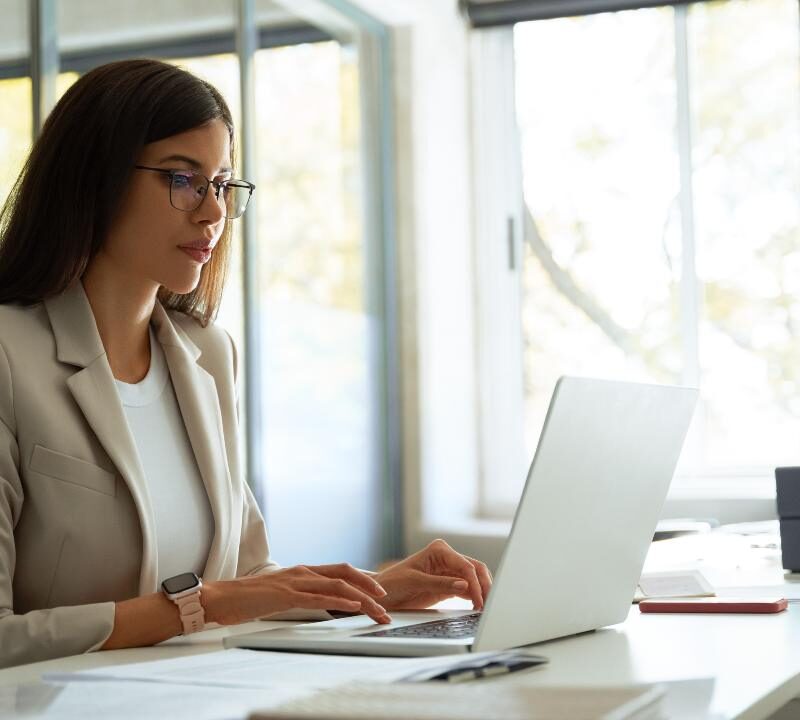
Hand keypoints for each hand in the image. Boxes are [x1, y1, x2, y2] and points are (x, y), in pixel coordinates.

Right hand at [204, 563, 390, 624]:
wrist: (219, 598)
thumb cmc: (248, 599)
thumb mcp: (281, 595)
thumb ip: (300, 595)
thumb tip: (318, 602)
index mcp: (303, 572)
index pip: (340, 570)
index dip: (363, 578)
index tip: (380, 591)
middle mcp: (303, 572)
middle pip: (346, 573)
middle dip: (370, 586)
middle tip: (387, 601)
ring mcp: (295, 581)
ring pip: (338, 585)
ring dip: (362, 598)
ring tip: (378, 609)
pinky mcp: (286, 595)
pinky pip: (319, 597)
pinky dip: (339, 601)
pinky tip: (353, 606)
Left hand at [375, 539, 491, 610]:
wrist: (381, 595)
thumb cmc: (393, 583)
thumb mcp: (415, 582)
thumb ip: (439, 583)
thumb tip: (464, 585)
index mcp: (439, 550)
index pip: (465, 565)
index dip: (475, 583)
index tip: (479, 600)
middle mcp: (447, 558)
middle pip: (475, 570)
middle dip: (484, 586)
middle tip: (489, 605)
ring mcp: (449, 572)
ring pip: (474, 580)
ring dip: (482, 593)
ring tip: (487, 609)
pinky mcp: (449, 585)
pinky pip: (467, 590)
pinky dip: (475, 598)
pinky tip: (478, 608)